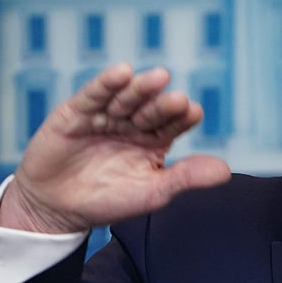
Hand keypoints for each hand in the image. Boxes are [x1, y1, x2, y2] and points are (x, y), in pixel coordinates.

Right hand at [0, 63, 230, 233]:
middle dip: (163, 104)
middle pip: (151, 109)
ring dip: (141, 88)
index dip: (181, 118)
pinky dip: (106, 84)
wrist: (55, 209)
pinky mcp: (76, 112)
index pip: (172, 125)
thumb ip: (185, 178)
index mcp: (154, 140)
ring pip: (126, 98)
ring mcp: (105, 115)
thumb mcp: (151, 192)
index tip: (194, 112)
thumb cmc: (107, 201)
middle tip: (177, 100)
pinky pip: (94, 95)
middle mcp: (132, 123)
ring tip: (158, 78)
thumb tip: (226, 171)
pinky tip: (122, 73)